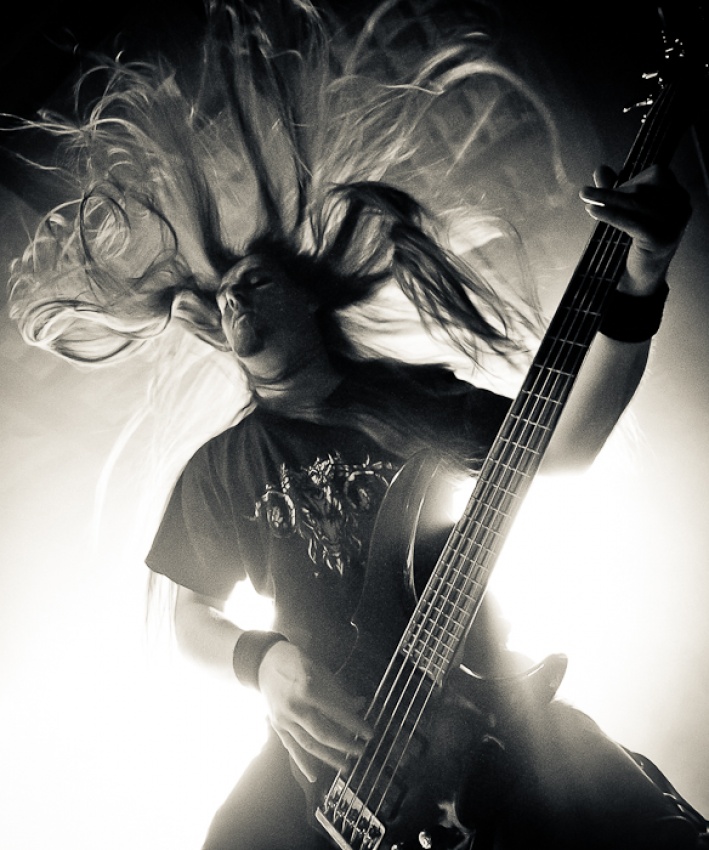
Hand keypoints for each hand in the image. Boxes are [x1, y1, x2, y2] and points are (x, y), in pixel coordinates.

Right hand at [258, 640, 372, 782]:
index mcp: (306, 689)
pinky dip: (302, 763)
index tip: (369, 733)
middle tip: (361, 751)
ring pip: (309, 744)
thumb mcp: (319, 668)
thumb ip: (338, 690)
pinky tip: (314, 777)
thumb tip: (360, 705)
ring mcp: (283, 720)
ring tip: (346, 766)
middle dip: (345, 744)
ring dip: (329, 758)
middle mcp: (294, 708)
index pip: (336, 712)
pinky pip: (291, 748)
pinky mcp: (277, 727)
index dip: (355, 724)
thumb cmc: (296, 661)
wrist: (264, 662)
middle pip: (323, 733)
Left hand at [579, 164, 690, 293]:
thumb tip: (600, 169)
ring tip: (587, 199)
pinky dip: (611, 215)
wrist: (639, 279)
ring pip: (637, 203)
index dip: (629, 180)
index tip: (604, 188)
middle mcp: (682, 208)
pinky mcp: (663, 239)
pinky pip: (632, 221)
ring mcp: (675, 224)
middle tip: (587, 194)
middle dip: (615, 191)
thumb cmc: (633, 244)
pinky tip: (593, 211)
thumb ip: (616, 191)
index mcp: (678, 197)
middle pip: (645, 188)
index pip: (657, 175)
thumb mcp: (625, 213)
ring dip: (607, 199)